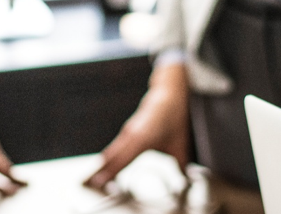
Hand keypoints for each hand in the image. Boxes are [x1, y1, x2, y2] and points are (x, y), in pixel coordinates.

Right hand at [85, 62, 190, 189]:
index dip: (110, 172)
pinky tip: (104, 165)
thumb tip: (188, 178)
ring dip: (102, 164)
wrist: (167, 96)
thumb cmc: (172, 117)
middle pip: (111, 156)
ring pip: (111, 151)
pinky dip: (108, 157)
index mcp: (142, 138)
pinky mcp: (127, 132)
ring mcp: (126, 132)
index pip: (122, 160)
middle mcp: (130, 135)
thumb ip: (182, 163)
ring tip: (94, 178)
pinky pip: (114, 146)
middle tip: (92, 184)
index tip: (100, 182)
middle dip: (100, 171)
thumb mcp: (180, 143)